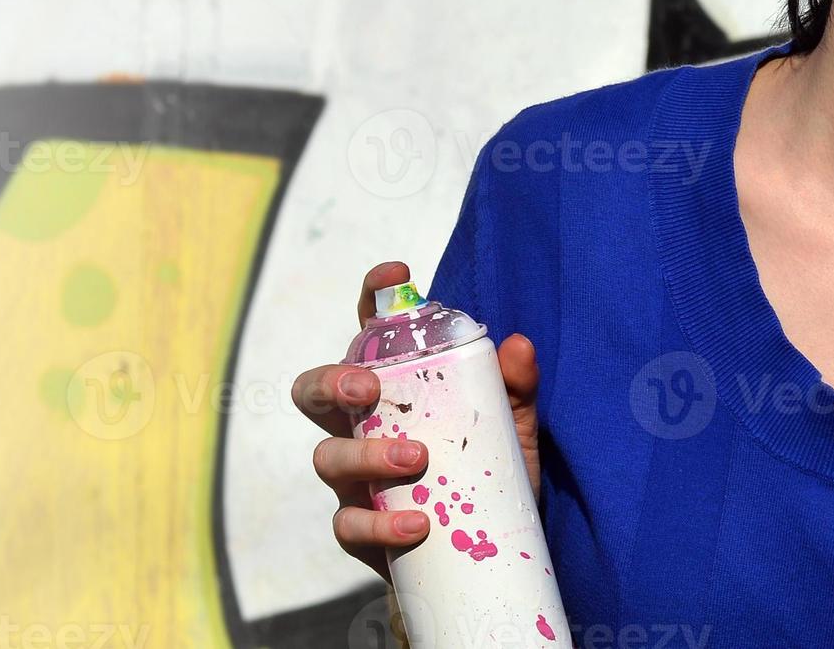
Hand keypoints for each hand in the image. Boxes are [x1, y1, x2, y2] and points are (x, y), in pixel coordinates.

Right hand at [291, 261, 542, 581]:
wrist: (482, 558)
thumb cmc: (487, 477)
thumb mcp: (512, 429)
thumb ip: (515, 389)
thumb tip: (519, 344)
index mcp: (392, 389)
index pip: (369, 333)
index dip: (373, 297)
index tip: (397, 275)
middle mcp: (360, 426)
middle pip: (314, 391)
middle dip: (332, 382)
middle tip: (368, 389)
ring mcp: (354, 478)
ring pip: (328, 456)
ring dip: (368, 455)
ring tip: (418, 460)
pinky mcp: (360, 528)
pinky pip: (348, 523)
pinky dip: (380, 522)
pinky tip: (417, 524)